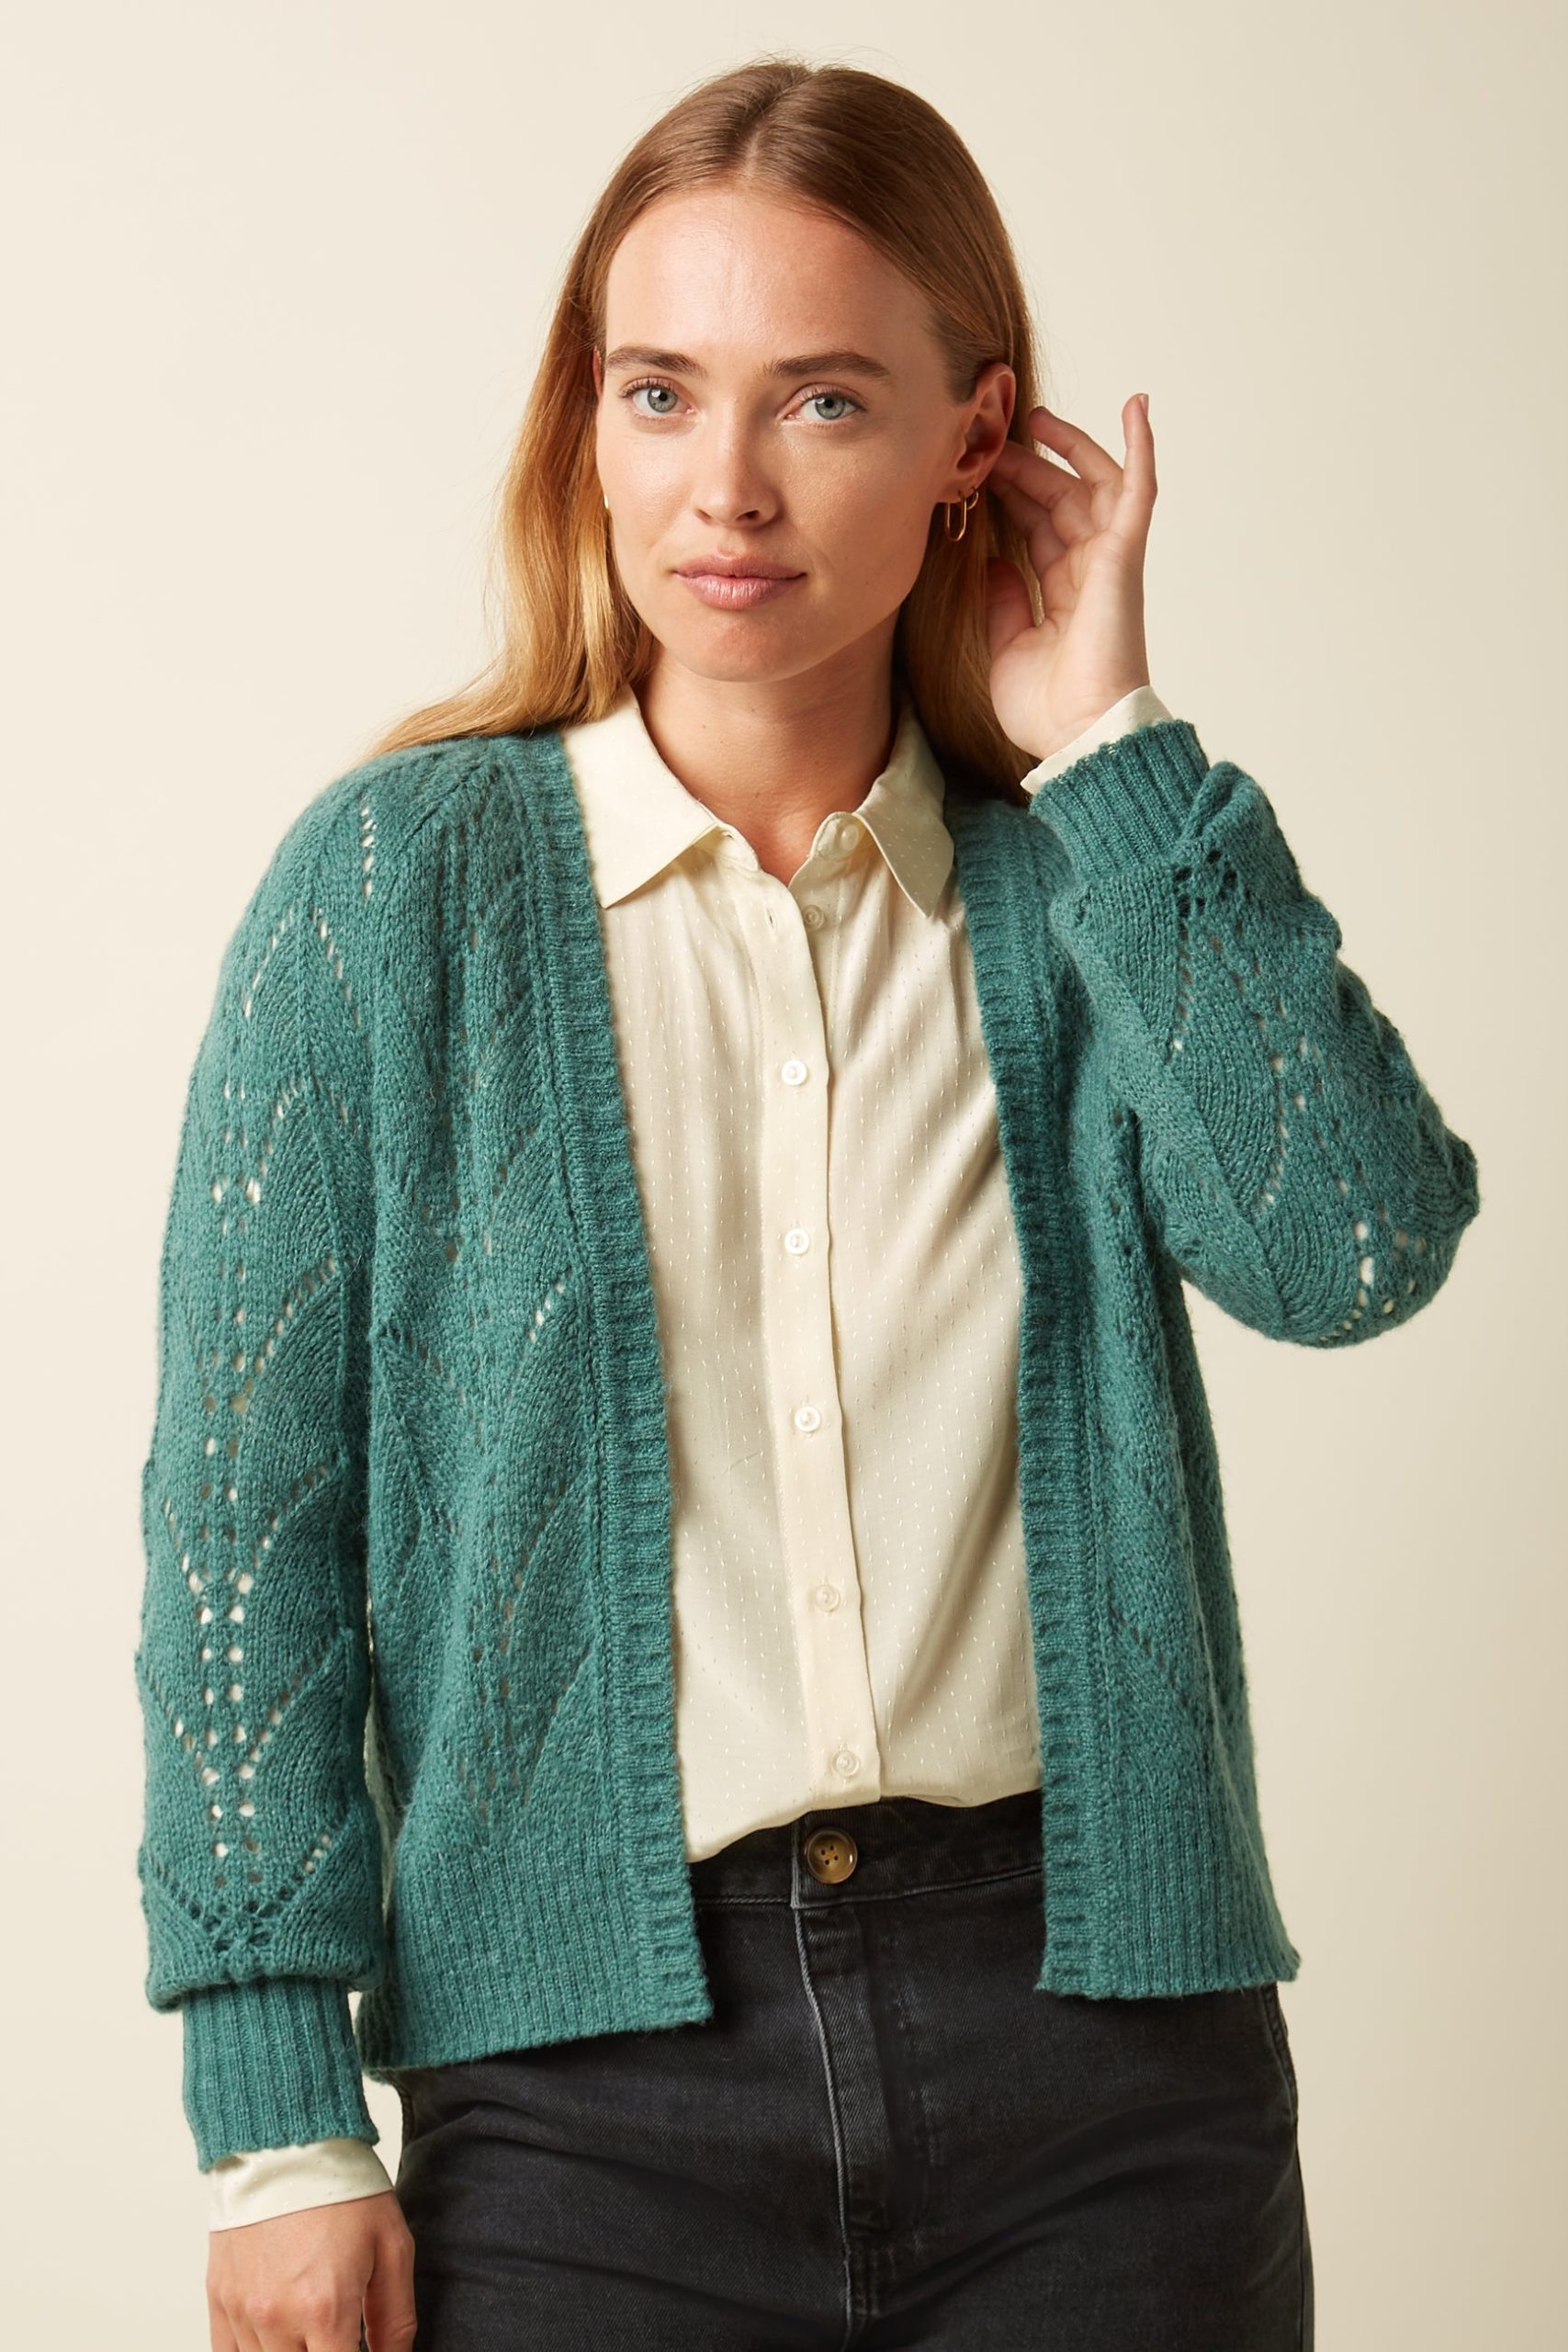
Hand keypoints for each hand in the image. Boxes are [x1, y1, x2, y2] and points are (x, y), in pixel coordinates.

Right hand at [207, 2190, 415, 2350]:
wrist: (286, 2143)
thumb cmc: (342, 2189)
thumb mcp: (391, 2247)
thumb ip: (395, 2318)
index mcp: (325, 2309)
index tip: (359, 2348)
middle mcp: (276, 2319)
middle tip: (337, 2335)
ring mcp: (242, 2313)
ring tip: (313, 2328)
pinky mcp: (219, 2301)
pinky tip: (278, 2339)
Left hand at [981, 395, 1155, 763]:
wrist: (1078, 733)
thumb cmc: (1048, 709)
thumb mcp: (1007, 646)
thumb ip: (1003, 601)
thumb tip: (995, 559)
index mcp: (1062, 593)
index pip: (1036, 529)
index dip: (1010, 498)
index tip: (978, 474)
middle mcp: (1087, 571)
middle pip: (1058, 500)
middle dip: (1026, 469)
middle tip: (992, 442)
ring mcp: (1108, 559)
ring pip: (1090, 486)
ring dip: (1067, 450)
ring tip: (1035, 419)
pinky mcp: (1124, 554)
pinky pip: (1139, 490)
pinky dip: (1140, 447)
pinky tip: (1136, 405)